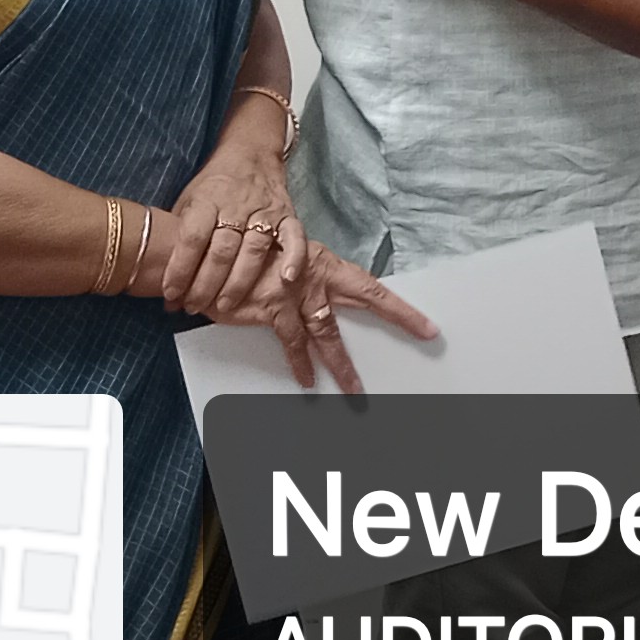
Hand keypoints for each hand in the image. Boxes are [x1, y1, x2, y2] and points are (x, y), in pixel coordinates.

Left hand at [159, 136, 308, 328]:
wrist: (250, 153)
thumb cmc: (212, 185)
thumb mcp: (188, 200)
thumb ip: (180, 239)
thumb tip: (167, 292)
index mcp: (208, 199)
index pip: (193, 237)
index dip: (180, 267)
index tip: (170, 293)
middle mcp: (237, 205)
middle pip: (222, 249)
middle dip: (206, 283)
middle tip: (194, 307)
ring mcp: (265, 210)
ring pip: (254, 249)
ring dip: (239, 281)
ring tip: (225, 306)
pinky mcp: (288, 215)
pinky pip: (295, 237)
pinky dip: (294, 257)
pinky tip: (286, 279)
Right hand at [225, 238, 436, 394]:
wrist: (213, 250)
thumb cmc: (248, 257)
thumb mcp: (284, 261)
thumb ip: (306, 281)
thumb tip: (321, 301)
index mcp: (324, 264)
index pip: (372, 287)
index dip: (400, 307)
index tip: (426, 325)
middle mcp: (316, 277)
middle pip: (367, 299)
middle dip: (399, 318)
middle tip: (425, 334)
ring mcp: (296, 293)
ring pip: (329, 334)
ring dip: (342, 365)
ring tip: (354, 389)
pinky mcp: (273, 309)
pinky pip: (293, 343)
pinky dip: (300, 364)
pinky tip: (307, 380)